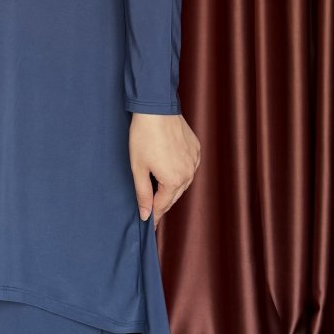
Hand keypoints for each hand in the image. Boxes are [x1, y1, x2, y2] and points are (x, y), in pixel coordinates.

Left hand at [129, 112, 199, 227]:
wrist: (156, 109)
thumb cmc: (144, 137)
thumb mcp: (138, 168)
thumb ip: (142, 194)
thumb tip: (146, 215)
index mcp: (173, 181)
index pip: (162, 206)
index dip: (154, 216)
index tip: (149, 224)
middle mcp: (188, 174)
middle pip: (173, 196)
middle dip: (162, 203)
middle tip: (151, 209)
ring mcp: (194, 161)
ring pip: (182, 183)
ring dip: (171, 187)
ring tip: (159, 190)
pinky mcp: (196, 150)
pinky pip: (188, 168)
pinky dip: (180, 172)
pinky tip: (170, 170)